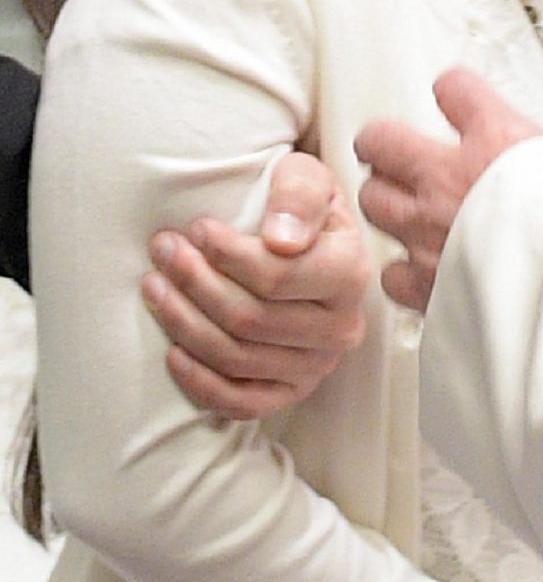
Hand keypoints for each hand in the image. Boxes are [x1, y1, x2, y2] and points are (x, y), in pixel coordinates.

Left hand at [145, 151, 369, 420]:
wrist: (311, 246)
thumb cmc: (300, 210)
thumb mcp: (306, 178)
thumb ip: (298, 194)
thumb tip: (281, 240)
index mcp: (351, 274)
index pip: (278, 276)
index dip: (228, 254)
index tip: (196, 228)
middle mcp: (341, 328)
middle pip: (250, 319)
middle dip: (194, 283)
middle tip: (162, 251)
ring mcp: (317, 366)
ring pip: (237, 358)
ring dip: (183, 323)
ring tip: (153, 286)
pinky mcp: (291, 393)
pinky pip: (241, 403)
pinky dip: (200, 382)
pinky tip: (171, 353)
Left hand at [356, 69, 542, 312]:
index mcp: (494, 138)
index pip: (454, 88)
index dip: (454, 89)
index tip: (456, 95)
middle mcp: (448, 178)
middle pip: (381, 140)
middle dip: (383, 143)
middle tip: (392, 147)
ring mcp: (427, 229)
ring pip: (373, 200)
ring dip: (385, 200)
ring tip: (401, 203)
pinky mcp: (424, 281)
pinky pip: (391, 271)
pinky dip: (402, 271)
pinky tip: (420, 268)